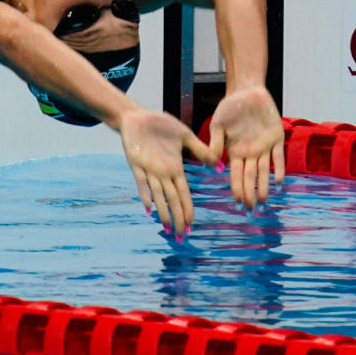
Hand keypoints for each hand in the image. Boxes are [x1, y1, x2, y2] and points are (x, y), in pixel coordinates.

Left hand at [117, 109, 214, 234]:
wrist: (138, 117)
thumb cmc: (161, 126)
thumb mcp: (185, 136)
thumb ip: (200, 149)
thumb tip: (219, 163)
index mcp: (175, 169)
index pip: (183, 193)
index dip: (187, 209)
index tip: (192, 225)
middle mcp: (163, 174)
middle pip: (172, 200)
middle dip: (177, 218)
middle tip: (181, 237)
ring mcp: (149, 170)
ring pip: (158, 195)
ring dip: (163, 212)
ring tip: (167, 229)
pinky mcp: (135, 163)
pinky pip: (141, 182)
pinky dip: (145, 194)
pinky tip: (149, 208)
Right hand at [206, 86, 284, 208]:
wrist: (246, 91)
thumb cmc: (229, 107)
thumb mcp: (218, 124)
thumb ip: (216, 143)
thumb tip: (211, 161)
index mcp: (235, 151)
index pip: (236, 174)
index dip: (237, 188)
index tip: (237, 202)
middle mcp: (250, 153)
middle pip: (250, 177)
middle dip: (250, 193)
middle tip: (251, 209)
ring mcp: (264, 146)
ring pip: (264, 170)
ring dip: (264, 185)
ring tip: (264, 201)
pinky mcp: (276, 137)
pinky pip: (278, 156)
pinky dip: (279, 168)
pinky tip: (279, 181)